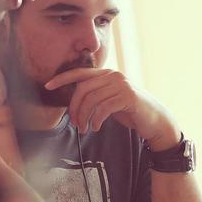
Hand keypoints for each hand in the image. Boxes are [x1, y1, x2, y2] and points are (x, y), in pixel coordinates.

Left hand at [44, 67, 178, 147]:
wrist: (154, 120)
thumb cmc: (130, 112)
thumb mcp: (110, 101)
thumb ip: (96, 97)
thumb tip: (74, 104)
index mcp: (107, 74)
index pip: (80, 73)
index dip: (62, 78)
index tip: (47, 85)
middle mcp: (113, 76)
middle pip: (83, 88)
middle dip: (75, 107)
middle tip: (75, 124)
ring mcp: (121, 85)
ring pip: (92, 99)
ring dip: (84, 117)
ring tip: (85, 129)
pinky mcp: (127, 97)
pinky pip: (103, 108)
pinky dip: (96, 120)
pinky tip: (96, 128)